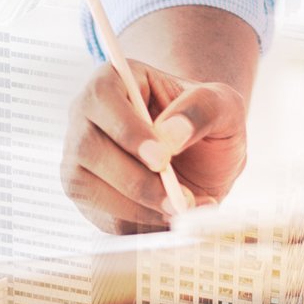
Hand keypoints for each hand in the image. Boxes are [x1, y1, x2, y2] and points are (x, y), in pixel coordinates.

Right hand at [62, 57, 247, 232]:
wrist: (202, 161)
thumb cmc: (207, 123)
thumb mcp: (223, 105)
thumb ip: (202, 109)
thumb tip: (170, 133)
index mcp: (115, 80)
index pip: (102, 97)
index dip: (127, 129)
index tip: (161, 158)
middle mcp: (87, 117)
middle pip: (89, 147)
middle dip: (135, 180)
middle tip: (180, 198)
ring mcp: (80, 157)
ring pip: (88, 186)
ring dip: (138, 206)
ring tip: (183, 207)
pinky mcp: (87, 195)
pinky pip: (101, 215)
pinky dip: (139, 222)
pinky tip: (170, 216)